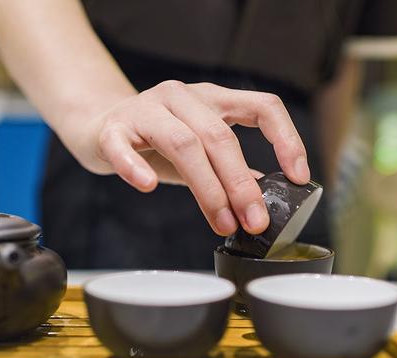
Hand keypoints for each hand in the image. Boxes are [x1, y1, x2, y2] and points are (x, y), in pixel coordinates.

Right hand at [78, 81, 309, 235]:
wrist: (97, 126)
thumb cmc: (152, 142)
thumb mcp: (197, 151)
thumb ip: (227, 168)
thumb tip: (265, 194)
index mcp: (211, 99)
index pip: (261, 106)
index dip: (286, 139)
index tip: (299, 177)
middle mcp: (182, 96)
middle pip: (220, 136)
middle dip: (242, 184)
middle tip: (254, 221)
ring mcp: (145, 109)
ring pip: (183, 142)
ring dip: (207, 188)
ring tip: (222, 221)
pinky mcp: (112, 128)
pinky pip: (124, 147)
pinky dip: (135, 167)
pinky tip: (148, 187)